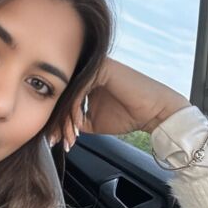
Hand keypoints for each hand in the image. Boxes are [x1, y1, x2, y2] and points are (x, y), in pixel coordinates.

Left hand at [57, 57, 190, 149]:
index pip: (63, 99)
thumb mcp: (92, 122)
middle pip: (62, 95)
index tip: (53, 140)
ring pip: (68, 93)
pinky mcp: (100, 68)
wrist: (154, 113)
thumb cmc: (127, 115)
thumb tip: (53, 130)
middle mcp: (87, 71)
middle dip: (58, 121)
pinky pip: (79, 89)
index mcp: (84, 81)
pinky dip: (75, 109)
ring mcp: (93, 67)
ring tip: (70, 136)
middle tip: (56, 140)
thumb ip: (74, 121)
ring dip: (66, 119)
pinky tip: (79, 125)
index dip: (56, 121)